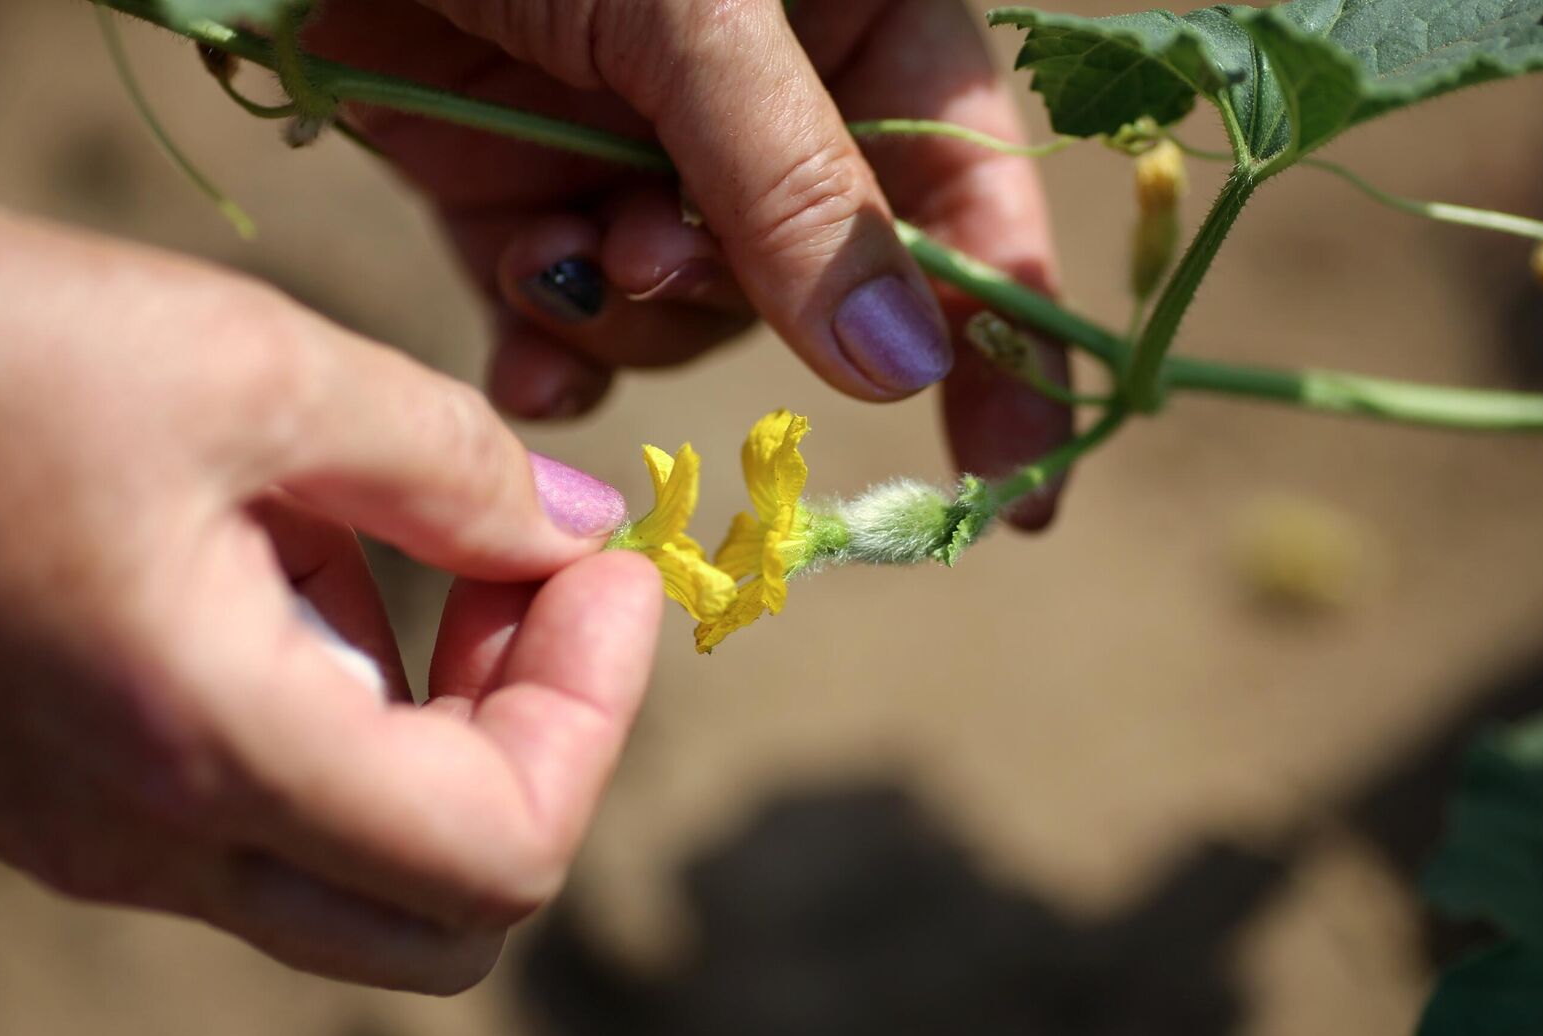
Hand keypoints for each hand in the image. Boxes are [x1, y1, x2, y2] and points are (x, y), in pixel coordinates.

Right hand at [0, 160, 660, 992]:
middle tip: (528, 576)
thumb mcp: (250, 363)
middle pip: (447, 914)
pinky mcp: (69, 798)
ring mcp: (102, 839)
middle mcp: (151, 843)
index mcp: (206, 749)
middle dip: (537, 744)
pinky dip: (339, 702)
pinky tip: (293, 546)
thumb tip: (580, 531)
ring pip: (359, 862)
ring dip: (440, 714)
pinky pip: (262, 802)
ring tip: (395, 524)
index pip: (502, 854)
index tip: (604, 566)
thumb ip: (450, 465)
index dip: (598, 708)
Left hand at [308, 0, 1073, 527]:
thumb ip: (794, 179)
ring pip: (685, 327)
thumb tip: (909, 364)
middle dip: (737, 298)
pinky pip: (571, 335)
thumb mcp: (692, 7)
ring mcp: (638, 166)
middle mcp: (762, 112)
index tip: (1025, 481)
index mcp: (858, 26)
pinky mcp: (521, 206)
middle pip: (815, 291)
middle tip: (651, 250)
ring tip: (558, 234)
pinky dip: (546, 346)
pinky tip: (517, 325)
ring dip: (624, 311)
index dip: (1007, 342)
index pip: (967, 199)